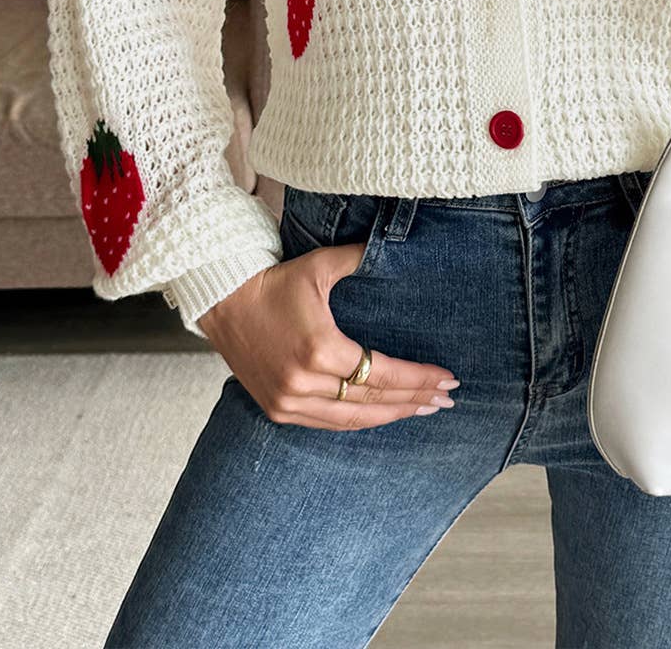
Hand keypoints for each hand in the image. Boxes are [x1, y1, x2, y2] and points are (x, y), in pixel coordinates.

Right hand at [197, 239, 460, 430]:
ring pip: (352, 419)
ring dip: (391, 416)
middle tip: (447, 399)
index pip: (382, 373)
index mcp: (320, 349)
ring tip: (423, 410)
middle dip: (414, 400)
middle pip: (373, 400)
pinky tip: (382, 415)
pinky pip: (328, 423)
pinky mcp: (278, 410)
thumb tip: (395, 246)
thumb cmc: (275, 280)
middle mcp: (305, 383)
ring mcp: (289, 402)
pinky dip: (359, 420)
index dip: (418, 378)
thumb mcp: (319, 264)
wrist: (222, 301)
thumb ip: (360, 258)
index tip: (447, 379)